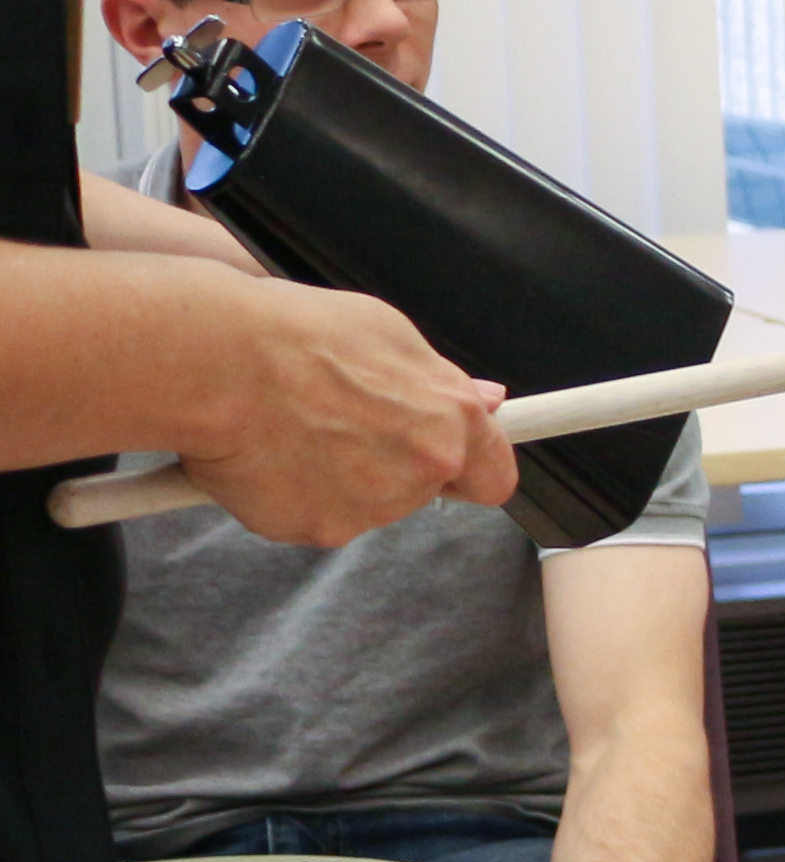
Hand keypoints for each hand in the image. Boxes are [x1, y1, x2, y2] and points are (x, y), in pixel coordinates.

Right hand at [179, 282, 514, 545]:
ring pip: (363, 503)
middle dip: (388, 465)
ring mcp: (371, 506)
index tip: (454, 463)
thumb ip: (437, 382)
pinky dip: (287, 494)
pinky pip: (309, 516)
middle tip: (337, 424)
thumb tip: (484, 399)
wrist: (214, 361)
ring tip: (289, 426)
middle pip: (420, 488)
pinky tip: (262, 453)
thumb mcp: (386, 334)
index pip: (493, 475)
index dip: (470, 469)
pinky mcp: (316, 527)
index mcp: (453, 419)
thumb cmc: (295, 334)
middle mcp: (424, 469)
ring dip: (335, 477)